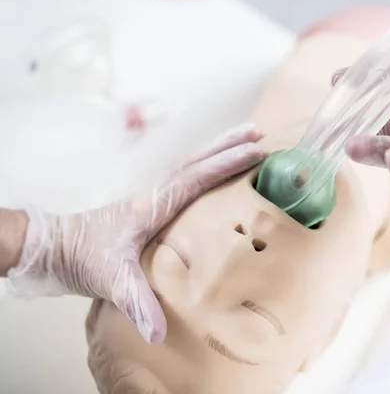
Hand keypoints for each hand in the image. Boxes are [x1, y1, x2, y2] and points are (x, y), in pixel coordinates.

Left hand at [7, 123, 265, 342]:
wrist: (53, 250)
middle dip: (229, 145)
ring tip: (245, 141)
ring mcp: (153, 198)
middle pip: (197, 161)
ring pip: (191, 166)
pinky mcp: (150, 207)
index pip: (196, 178)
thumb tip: (159, 334)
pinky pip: (186, 180)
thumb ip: (137, 303)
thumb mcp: (111, 281)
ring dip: (218, 152)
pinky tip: (215, 176)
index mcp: (153, 205)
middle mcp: (156, 194)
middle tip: (260, 132)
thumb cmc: (81, 259)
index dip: (226, 165)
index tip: (256, 152)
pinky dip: (205, 169)